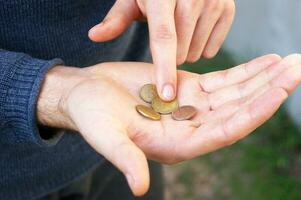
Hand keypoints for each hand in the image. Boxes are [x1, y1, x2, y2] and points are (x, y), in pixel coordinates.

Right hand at [37, 54, 300, 195]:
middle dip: (269, 90)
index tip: (280, 90)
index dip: (255, 111)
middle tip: (298, 67)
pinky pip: (224, 80)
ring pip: (237, 93)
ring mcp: (193, 106)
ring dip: (263, 78)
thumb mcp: (106, 136)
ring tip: (290, 61)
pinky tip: (266, 62)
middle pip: (240, 109)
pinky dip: (245, 71)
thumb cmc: (93, 117)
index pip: (227, 130)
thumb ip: (125, 158)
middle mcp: (192, 128)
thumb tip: (137, 187)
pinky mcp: (188, 88)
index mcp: (178, 144)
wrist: (88, 95)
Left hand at [88, 0, 234, 100]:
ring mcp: (214, 1)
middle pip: (182, 52)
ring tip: (181, 33)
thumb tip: (94, 35)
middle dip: (171, 57)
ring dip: (186, 53)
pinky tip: (196, 32)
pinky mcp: (229, 8)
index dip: (164, 68)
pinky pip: (213, 49)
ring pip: (197, 53)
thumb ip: (116, 19)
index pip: (164, 38)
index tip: (167, 94)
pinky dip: (202, 47)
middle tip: (166, 40)